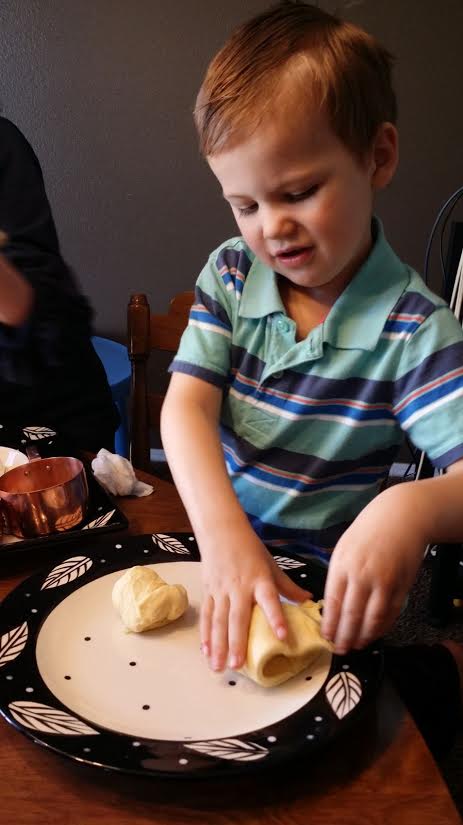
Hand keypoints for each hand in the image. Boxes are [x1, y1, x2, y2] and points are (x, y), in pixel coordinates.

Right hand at [200, 530, 310, 671]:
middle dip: (236, 642)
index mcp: (259, 580)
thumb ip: (288, 585)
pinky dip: (205, 635)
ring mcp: (221, 590)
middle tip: (237, 665)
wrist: (221, 531)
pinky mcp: (209, 591)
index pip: (270, 600)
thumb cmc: (249, 548)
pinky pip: (207, 616)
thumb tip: (308, 601)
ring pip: (218, 621)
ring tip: (218, 666)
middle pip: (237, 618)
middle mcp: (239, 587)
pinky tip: (206, 651)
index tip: (283, 636)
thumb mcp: (271, 564)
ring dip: (218, 645)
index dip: (276, 618)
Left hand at [321, 484, 427, 653]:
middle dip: (344, 637)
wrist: (400, 517)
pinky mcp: (401, 586)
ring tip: (357, 646)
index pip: (332, 603)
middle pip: (350, 615)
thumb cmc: (368, 532)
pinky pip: (390, 613)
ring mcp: (383, 582)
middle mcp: (361, 575)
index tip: (326, 638)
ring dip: (364, 637)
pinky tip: (374, 633)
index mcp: (342, 565)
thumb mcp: (343, 548)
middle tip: (340, 650)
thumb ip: (338, 575)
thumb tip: (331, 605)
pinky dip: (382, 627)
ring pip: (372, 619)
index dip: (329, 624)